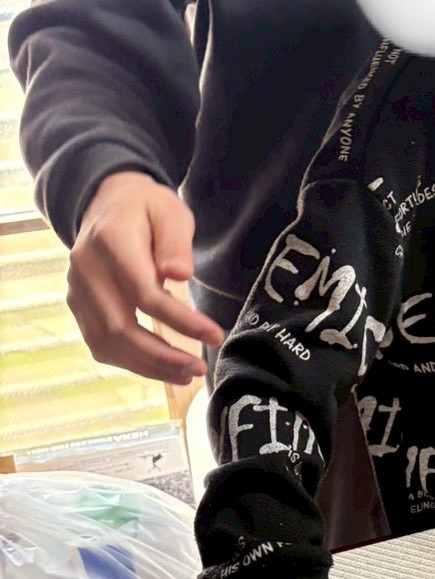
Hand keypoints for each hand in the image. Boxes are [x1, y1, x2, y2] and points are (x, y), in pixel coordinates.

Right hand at [69, 171, 223, 383]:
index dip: (180, 321)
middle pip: (119, 328)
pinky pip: (99, 343)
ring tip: (184, 375)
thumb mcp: (170, 211)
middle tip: (197, 369)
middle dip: (161, 356)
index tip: (213, 336)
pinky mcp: (78, 305)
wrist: (106, 202)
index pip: (145, 294)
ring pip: (106, 343)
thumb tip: (180, 274)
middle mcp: (86, 270)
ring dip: (146, 366)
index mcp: (111, 243)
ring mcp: (77, 290)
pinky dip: (129, 362)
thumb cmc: (146, 208)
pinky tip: (159, 368)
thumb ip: (176, 242)